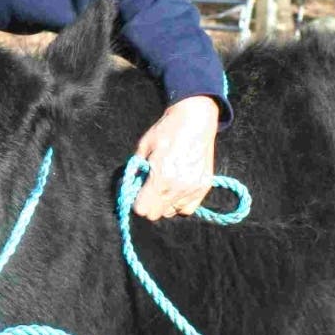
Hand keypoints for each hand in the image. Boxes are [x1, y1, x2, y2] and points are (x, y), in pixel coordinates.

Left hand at [132, 95, 219, 220]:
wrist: (195, 120)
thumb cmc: (167, 130)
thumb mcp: (144, 146)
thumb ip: (136, 169)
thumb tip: (131, 185)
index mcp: (160, 177)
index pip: (142, 209)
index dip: (136, 201)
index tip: (137, 192)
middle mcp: (177, 187)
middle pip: (155, 214)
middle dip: (148, 203)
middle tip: (149, 188)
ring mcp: (192, 189)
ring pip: (170, 212)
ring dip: (164, 204)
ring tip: (164, 186)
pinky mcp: (203, 188)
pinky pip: (187, 209)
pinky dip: (179, 204)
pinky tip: (176, 190)